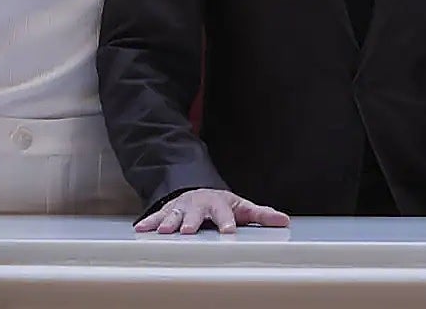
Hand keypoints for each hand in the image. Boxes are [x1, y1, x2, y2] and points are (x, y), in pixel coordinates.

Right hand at [135, 188, 289, 233]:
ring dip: (169, 222)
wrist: (200, 193)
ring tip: (165, 231)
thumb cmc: (224, 205)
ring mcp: (183, 207)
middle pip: (197, 213)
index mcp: (220, 204)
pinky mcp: (168, 211)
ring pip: (175, 214)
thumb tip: (284, 221)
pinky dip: (149, 222)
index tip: (228, 232)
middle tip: (188, 231)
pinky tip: (140, 229)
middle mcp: (200, 205)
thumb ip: (262, 215)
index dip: (227, 222)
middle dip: (192, 221)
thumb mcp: (244, 208)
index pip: (225, 214)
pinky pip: (157, 216)